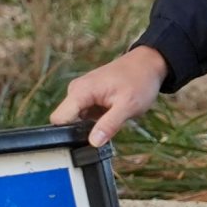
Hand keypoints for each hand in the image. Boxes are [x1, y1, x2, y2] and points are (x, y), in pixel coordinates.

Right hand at [50, 44, 168, 148]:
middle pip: (66, 121)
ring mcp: (81, 93)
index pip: (58, 118)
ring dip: (90, 126)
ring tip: (111, 120)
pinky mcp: (88, 96)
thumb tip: (93, 142)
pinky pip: (84, 114)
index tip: (83, 143)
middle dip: (81, 132)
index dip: (66, 134)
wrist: (148, 64)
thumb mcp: (128, 106)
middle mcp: (76, 90)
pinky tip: (110, 116)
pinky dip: (95, 120)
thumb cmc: (139, 81)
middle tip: (105, 132)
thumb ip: (109, 125)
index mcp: (80, 91)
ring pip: (76, 119)